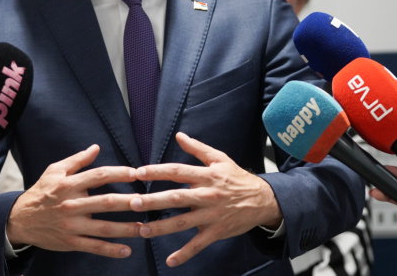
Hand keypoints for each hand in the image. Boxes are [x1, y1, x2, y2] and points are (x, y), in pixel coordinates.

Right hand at [5, 144, 139, 257]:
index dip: (119, 173)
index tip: (137, 173)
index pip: (99, 176)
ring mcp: (72, 225)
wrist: (20, 219)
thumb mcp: (55, 170)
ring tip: (145, 228)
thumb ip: (77, 160)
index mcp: (69, 184)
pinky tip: (127, 250)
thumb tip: (96, 147)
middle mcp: (71, 204)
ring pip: (103, 228)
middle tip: (149, 202)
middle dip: (129, 202)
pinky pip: (94, 247)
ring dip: (126, 229)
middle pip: (105, 202)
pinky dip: (111, 250)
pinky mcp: (70, 242)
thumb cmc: (41, 192)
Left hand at [128, 132, 280, 267]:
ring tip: (143, 230)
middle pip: (177, 198)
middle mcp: (207, 195)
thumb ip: (197, 148)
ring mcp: (212, 215)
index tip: (138, 173)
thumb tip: (179, 135)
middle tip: (133, 203)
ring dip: (162, 227)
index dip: (158, 172)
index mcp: (206, 176)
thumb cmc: (237, 178)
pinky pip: (199, 244)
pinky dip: (185, 253)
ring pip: (184, 222)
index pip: (178, 172)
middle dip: (154, 201)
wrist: (263, 200)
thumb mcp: (219, 159)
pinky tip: (171, 261)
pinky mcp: (217, 231)